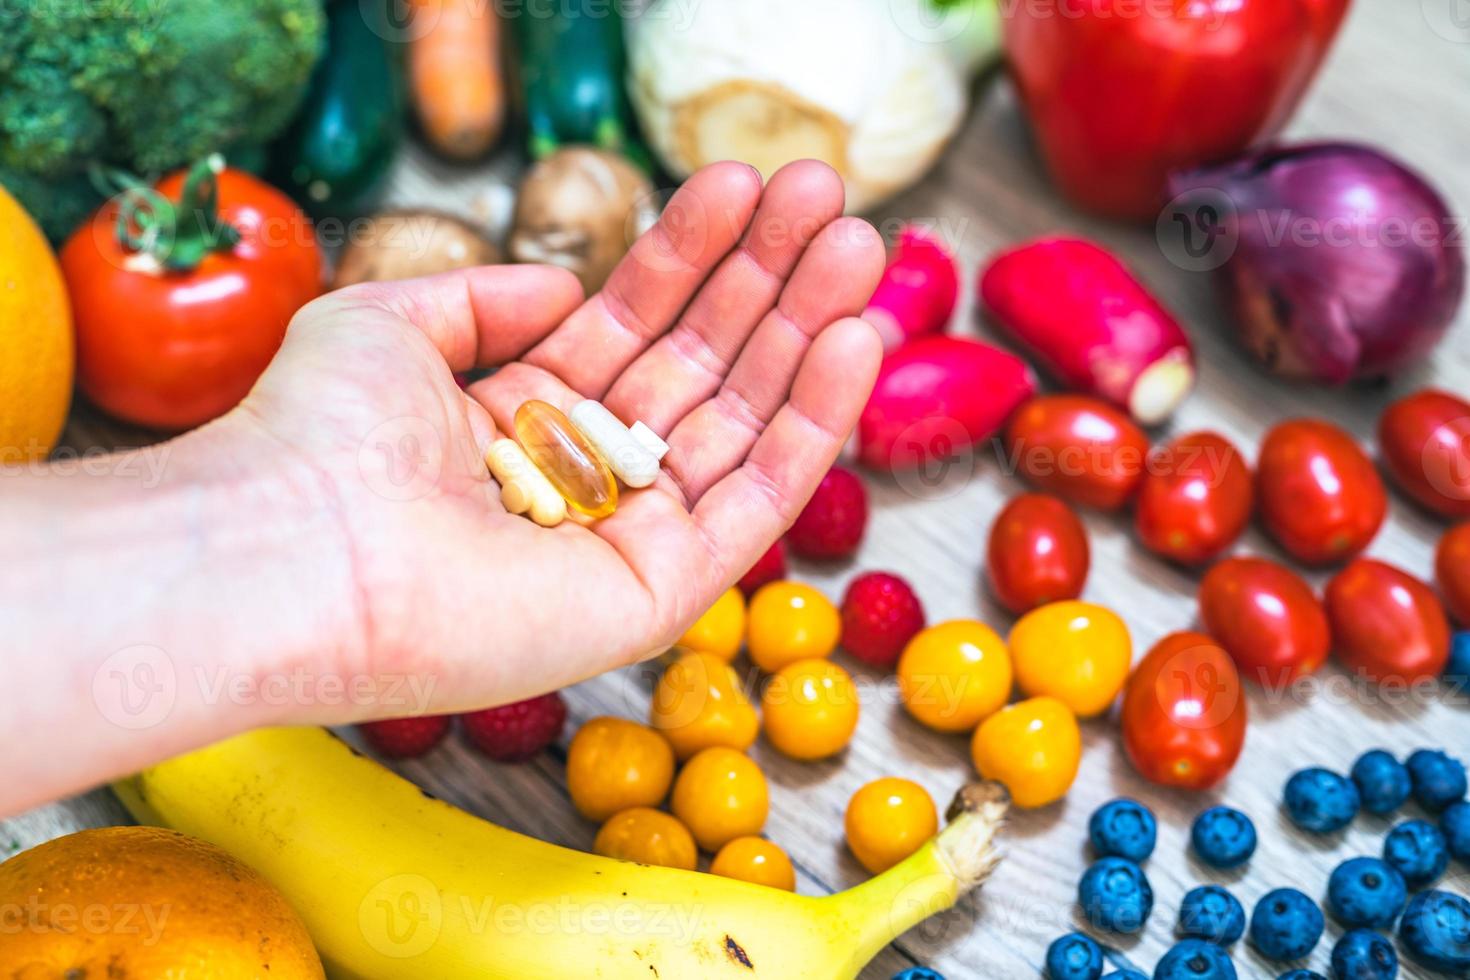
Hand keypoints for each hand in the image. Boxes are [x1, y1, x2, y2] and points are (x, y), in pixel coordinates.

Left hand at [237, 160, 885, 714]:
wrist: (291, 551)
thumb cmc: (316, 437)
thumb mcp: (390, 323)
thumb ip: (487, 299)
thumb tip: (568, 287)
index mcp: (522, 420)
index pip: (636, 325)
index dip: (695, 254)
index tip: (751, 185)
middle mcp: (583, 479)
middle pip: (702, 368)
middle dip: (769, 282)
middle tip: (833, 203)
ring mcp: (626, 539)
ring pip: (744, 427)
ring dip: (808, 337)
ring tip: (861, 250)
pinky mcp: (659, 594)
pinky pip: (756, 503)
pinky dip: (811, 425)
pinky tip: (853, 341)